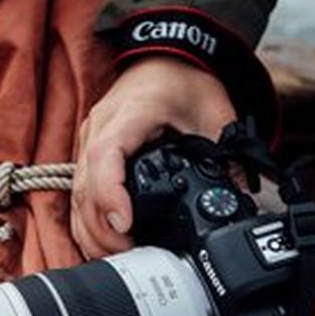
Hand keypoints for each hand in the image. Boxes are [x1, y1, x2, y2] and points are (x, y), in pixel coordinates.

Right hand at [71, 55, 236, 258]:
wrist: (163, 57)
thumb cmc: (184, 80)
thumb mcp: (215, 112)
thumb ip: (227, 153)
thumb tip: (238, 197)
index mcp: (127, 115)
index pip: (105, 157)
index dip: (110, 195)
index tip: (126, 225)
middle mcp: (98, 130)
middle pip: (84, 187)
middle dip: (102, 228)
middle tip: (129, 255)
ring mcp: (89, 142)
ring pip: (75, 196)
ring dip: (91, 231)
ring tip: (116, 258)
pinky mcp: (89, 155)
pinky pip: (78, 194)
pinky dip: (87, 222)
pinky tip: (102, 243)